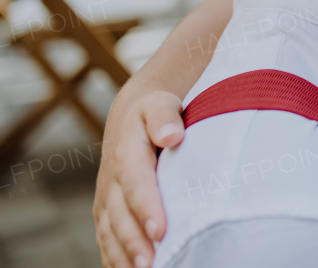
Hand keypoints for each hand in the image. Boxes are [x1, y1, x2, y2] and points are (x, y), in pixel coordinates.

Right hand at [94, 90, 185, 267]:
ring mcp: (106, 199)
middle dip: (134, 242)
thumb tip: (172, 135)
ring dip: (123, 256)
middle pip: (120, 216)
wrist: (132, 117)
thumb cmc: (156, 112)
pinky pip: (106, 239)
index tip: (160, 230)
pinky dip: (114, 258)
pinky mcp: (106, 211)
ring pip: (109, 232)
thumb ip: (164, 117)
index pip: (136, 184)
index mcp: (126, 153)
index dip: (146, 208)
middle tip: (151, 264)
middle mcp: (111, 180)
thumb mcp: (160, 104)